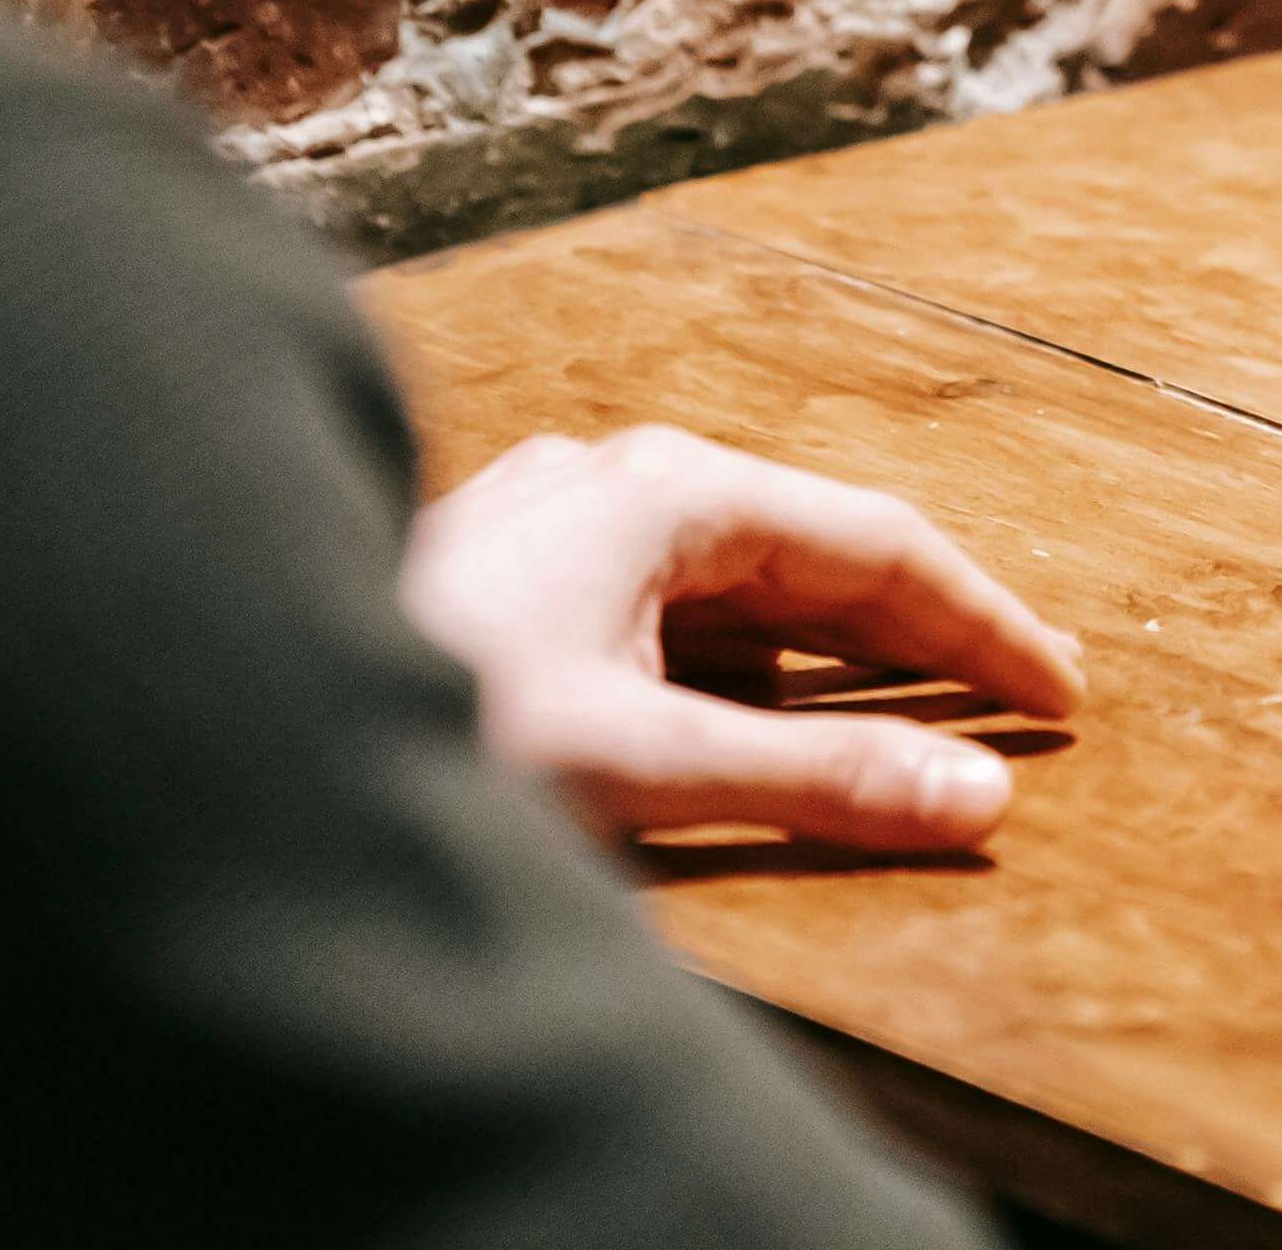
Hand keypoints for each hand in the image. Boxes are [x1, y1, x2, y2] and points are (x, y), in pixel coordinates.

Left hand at [397, 424, 1086, 853]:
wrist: (218, 738)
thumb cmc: (418, 724)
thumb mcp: (638, 768)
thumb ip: (811, 783)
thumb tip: (972, 797)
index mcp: (665, 492)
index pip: (879, 547)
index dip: (984, 625)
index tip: (1063, 698)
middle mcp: (613, 484)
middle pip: (812, 551)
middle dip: (921, 630)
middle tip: (1018, 702)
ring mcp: (551, 527)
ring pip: (735, 580)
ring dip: (829, 651)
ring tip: (909, 712)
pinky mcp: (506, 583)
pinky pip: (668, 609)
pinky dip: (743, 663)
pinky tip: (753, 715)